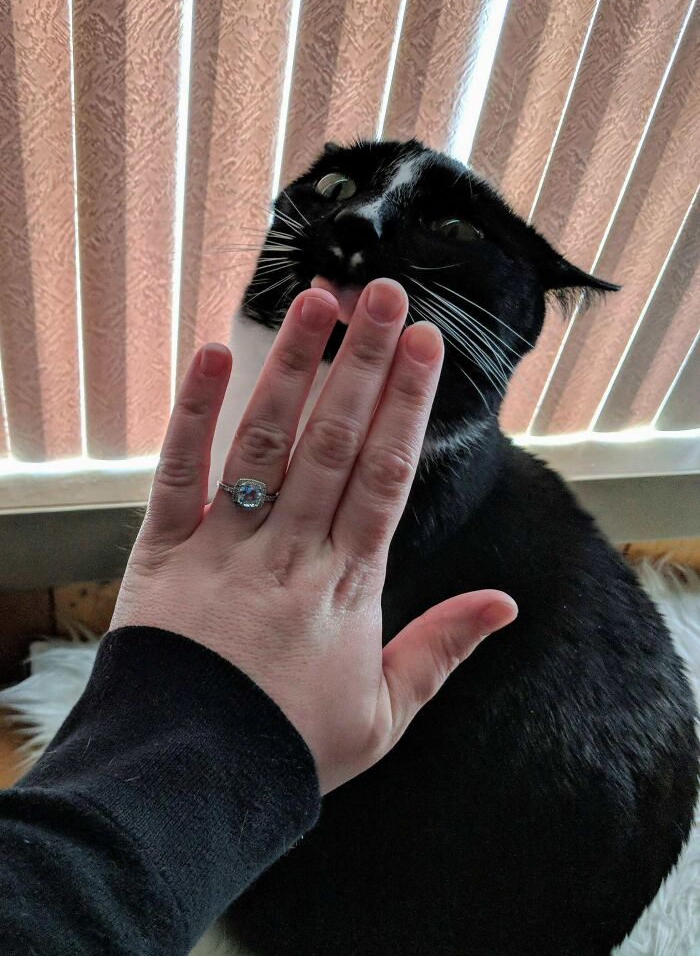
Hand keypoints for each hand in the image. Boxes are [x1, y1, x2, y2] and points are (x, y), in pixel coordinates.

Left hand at [111, 278, 516, 793]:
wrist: (189, 781)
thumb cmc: (289, 747)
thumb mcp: (386, 713)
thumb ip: (443, 648)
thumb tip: (505, 604)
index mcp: (348, 583)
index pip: (386, 473)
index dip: (408, 403)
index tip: (426, 345)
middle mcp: (291, 550)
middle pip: (334, 440)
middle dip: (364, 363)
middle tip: (385, 295)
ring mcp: (225, 545)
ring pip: (265, 440)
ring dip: (293, 367)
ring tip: (318, 303)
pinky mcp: (163, 550)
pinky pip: (179, 471)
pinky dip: (195, 412)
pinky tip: (215, 354)